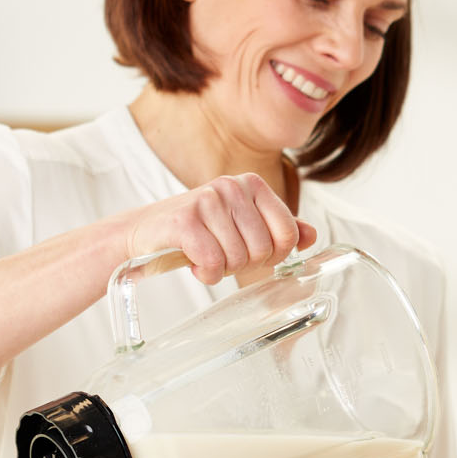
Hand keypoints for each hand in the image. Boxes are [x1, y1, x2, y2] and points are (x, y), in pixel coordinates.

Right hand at [121, 173, 316, 286]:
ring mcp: (208, 200)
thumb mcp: (242, 224)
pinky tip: (193, 262)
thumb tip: (311, 236)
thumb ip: (277, 228)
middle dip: (244, 264)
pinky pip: (212, 263)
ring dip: (221, 269)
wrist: (144, 232)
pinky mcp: (184, 221)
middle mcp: (232, 186)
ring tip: (204, 256)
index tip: (251, 253)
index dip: (274, 254)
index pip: (288, 232)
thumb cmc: (198, 230)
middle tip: (222, 255)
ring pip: (238, 258)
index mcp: (252, 184)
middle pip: (264, 249)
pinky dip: (205, 273)